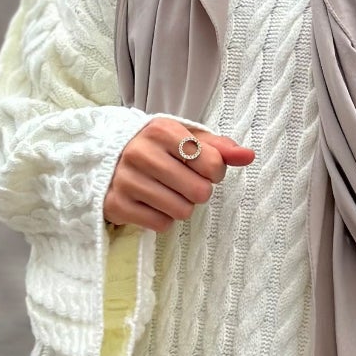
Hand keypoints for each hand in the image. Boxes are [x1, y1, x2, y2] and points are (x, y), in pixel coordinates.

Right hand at [103, 118, 255, 231]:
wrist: (106, 158)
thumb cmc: (157, 148)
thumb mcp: (185, 138)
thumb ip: (220, 147)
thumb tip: (249, 156)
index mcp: (162, 131)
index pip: (212, 163)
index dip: (214, 170)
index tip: (201, 166)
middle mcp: (141, 152)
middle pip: (200, 191)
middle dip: (198, 190)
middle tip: (184, 182)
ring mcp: (126, 179)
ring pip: (182, 211)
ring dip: (181, 206)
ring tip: (168, 191)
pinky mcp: (116, 204)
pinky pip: (161, 224)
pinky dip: (162, 218)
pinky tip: (152, 203)